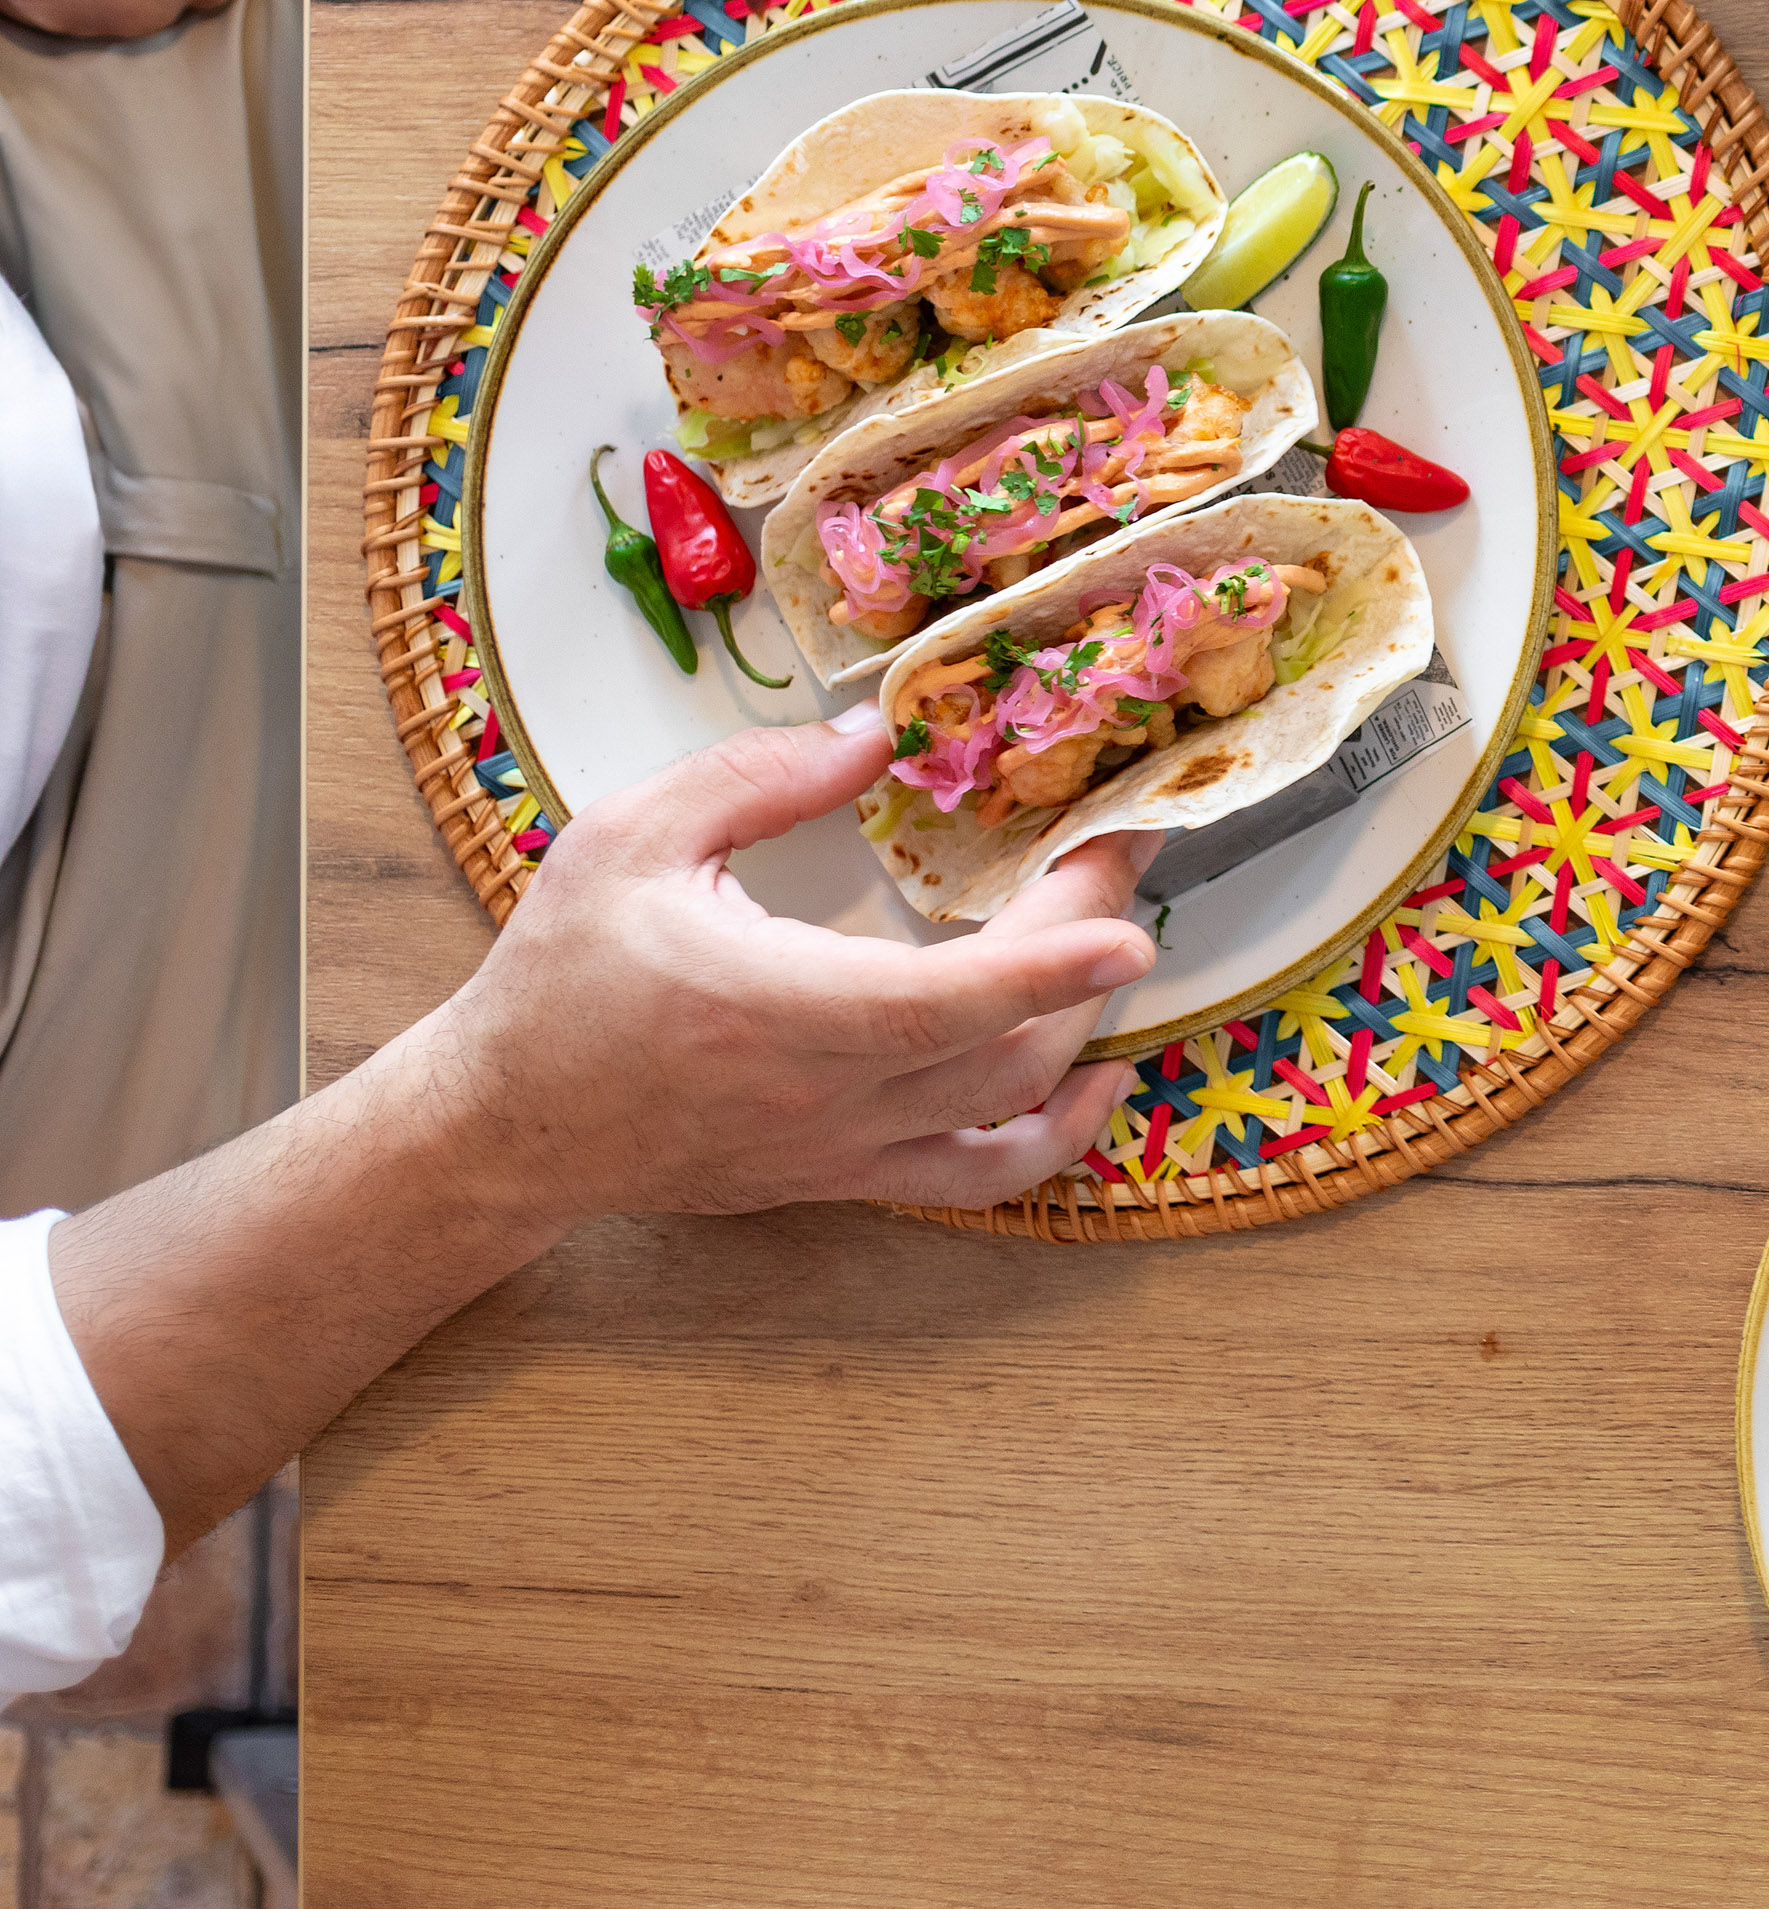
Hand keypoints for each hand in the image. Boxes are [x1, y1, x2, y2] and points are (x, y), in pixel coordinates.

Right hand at [404, 705, 1158, 1219]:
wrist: (502, 1127)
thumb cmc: (558, 980)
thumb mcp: (629, 841)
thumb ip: (757, 777)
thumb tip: (873, 731)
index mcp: (778, 1009)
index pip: (942, 1000)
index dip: (1045, 964)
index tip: (1127, 921)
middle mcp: (828, 1096)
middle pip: (1007, 1044)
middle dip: (1087, 949)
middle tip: (1119, 853)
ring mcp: (846, 1150)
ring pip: (1009, 1109)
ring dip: (1083, 1023)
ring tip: (1115, 935)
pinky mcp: (847, 1175)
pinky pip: (979, 1177)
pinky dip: (1055, 1135)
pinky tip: (1096, 1077)